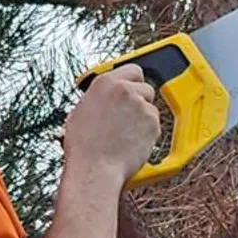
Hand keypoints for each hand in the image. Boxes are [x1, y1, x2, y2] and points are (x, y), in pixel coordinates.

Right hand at [64, 64, 163, 180]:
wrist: (94, 168)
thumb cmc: (83, 146)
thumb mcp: (81, 111)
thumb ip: (100, 97)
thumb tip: (108, 97)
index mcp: (105, 83)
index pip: (133, 70)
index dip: (134, 82)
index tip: (133, 90)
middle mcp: (125, 90)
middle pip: (146, 88)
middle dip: (141, 101)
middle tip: (129, 117)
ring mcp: (141, 106)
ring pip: (151, 108)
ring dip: (144, 119)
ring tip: (126, 135)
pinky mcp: (152, 123)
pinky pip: (155, 125)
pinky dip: (148, 133)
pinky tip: (132, 142)